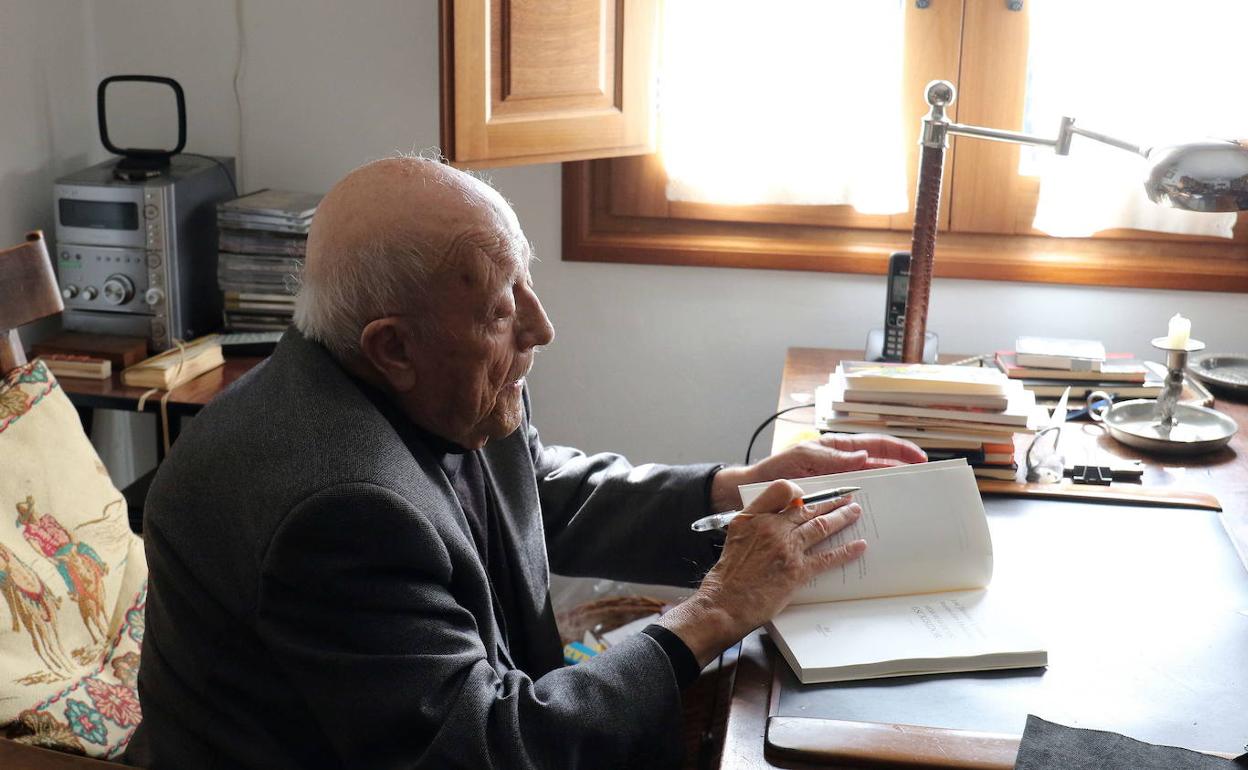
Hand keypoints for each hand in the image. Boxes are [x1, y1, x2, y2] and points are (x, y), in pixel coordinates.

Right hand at [660, 479, 865, 665]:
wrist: (726, 601)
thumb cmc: (729, 574)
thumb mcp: (736, 535)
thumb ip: (756, 521)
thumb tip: (778, 516)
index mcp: (754, 516)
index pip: (782, 489)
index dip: (799, 491)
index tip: (808, 496)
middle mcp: (772, 527)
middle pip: (808, 508)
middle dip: (830, 502)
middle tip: (845, 498)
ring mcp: (787, 548)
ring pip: (821, 526)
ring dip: (842, 518)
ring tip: (854, 512)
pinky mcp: (798, 570)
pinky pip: (828, 557)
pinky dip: (846, 551)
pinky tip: (858, 546)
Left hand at [710, 433, 926, 510]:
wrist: (753, 492)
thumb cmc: (775, 471)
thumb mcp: (802, 458)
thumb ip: (831, 457)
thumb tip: (864, 455)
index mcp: (837, 449)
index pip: (875, 444)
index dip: (899, 450)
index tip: (919, 458)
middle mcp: (841, 465)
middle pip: (879, 465)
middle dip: (902, 470)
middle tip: (922, 483)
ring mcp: (838, 484)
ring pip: (871, 485)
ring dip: (889, 491)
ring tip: (907, 501)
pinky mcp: (831, 502)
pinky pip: (856, 503)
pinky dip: (870, 508)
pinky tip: (879, 518)